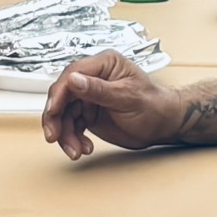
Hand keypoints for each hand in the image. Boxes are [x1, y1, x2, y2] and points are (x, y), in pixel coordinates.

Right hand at [42, 50, 186, 158]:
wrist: (164, 125)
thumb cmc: (154, 105)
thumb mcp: (127, 97)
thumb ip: (99, 90)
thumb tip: (73, 80)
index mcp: (105, 65)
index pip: (72, 74)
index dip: (59, 94)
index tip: (53, 111)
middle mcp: (94, 78)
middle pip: (63, 95)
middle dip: (56, 118)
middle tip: (54, 137)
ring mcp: (89, 97)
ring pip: (64, 114)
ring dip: (65, 134)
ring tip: (75, 151)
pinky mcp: (88, 113)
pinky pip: (72, 125)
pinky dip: (73, 139)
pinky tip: (83, 149)